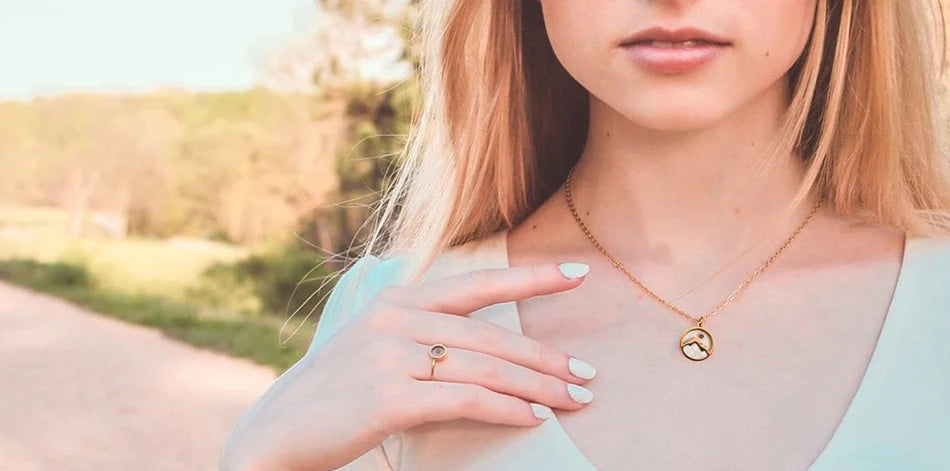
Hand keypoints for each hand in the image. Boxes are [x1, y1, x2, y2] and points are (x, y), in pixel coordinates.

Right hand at [220, 261, 596, 470]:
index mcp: (398, 301)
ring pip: (485, 366)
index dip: (531, 277)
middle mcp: (396, 319)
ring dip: (538, 385)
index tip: (579, 274)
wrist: (277, 431)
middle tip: (588, 373)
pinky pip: (464, 398)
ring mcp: (391, 356)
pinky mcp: (389, 396)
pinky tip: (531, 417)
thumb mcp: (378, 349)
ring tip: (574, 398)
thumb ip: (425, 337)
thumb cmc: (336, 395)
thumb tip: (490, 351)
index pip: (477, 285)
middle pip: (491, 334)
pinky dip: (504, 408)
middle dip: (546, 356)